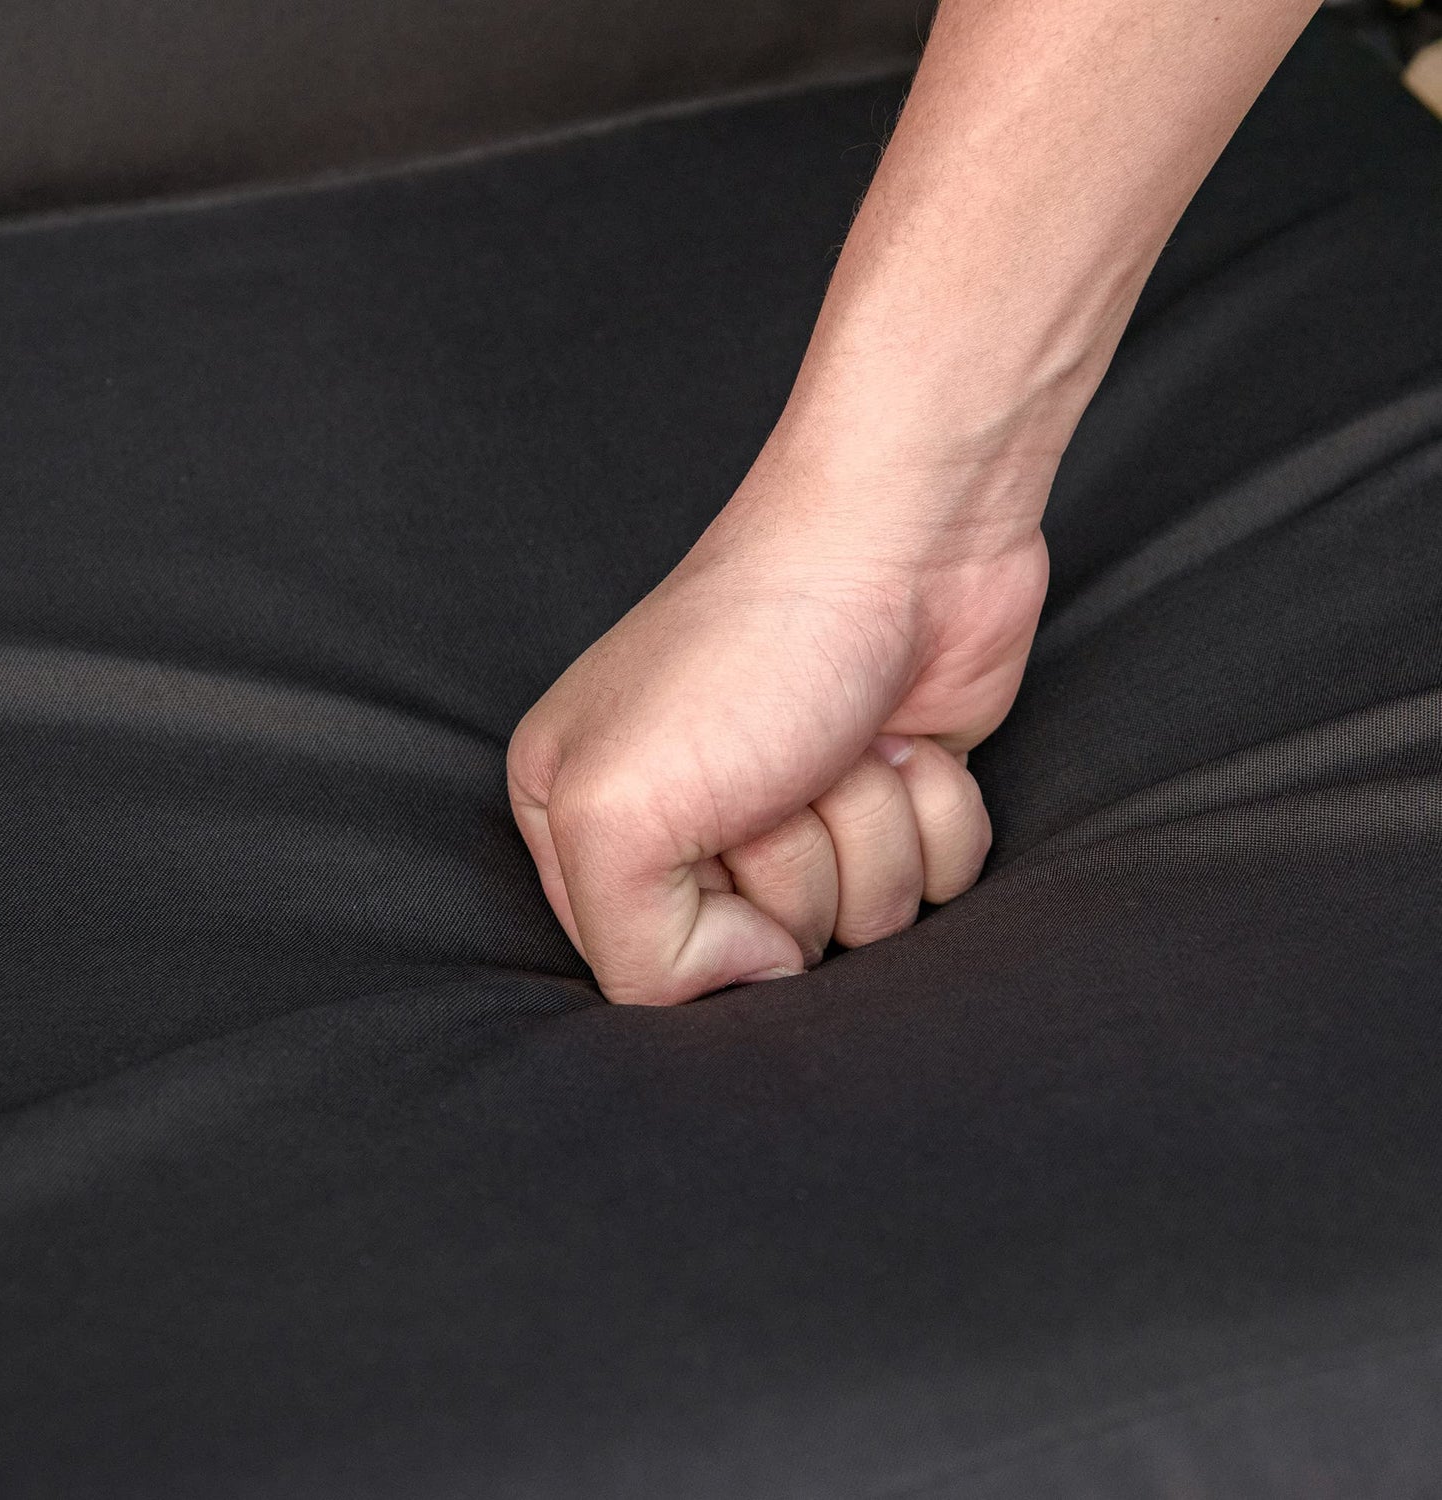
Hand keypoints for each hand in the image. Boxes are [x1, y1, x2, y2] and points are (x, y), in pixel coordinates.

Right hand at [507, 437, 1050, 1004]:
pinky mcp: (890, 800)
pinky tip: (902, 739)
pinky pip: (940, 883)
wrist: (899, 539)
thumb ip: (632, 951)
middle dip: (801, 864)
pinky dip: (937, 816)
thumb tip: (755, 980)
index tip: (720, 831)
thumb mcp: (614, 809)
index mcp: (586, 824)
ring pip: (866, 923)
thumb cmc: (751, 649)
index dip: (712, 927)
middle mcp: (687, 828)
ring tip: (843, 741)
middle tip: (784, 769)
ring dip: (873, 830)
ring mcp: (798, 814)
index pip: (652, 975)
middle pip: (771, 952)